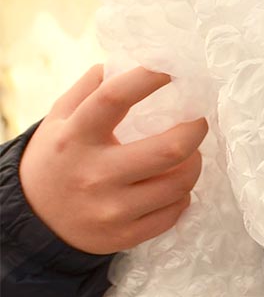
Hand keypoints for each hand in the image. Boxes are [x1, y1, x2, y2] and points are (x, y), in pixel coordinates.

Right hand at [18, 65, 208, 253]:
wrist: (33, 221)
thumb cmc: (57, 159)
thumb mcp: (60, 119)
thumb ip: (91, 88)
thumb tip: (129, 60)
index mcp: (75, 137)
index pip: (115, 98)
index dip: (149, 78)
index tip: (173, 69)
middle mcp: (93, 174)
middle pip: (169, 149)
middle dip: (195, 130)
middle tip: (198, 122)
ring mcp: (110, 209)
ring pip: (180, 183)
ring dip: (194, 164)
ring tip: (187, 155)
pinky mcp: (124, 236)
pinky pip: (175, 211)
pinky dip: (182, 195)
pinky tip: (171, 185)